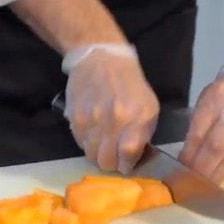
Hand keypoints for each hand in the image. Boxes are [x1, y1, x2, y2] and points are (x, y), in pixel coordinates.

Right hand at [64, 44, 158, 172]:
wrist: (102, 59)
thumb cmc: (130, 84)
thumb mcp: (148, 106)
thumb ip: (143, 133)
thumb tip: (133, 157)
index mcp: (135, 117)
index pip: (128, 153)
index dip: (127, 164)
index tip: (127, 163)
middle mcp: (113, 120)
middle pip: (106, 161)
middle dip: (112, 163)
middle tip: (114, 155)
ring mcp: (91, 120)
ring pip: (91, 156)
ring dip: (98, 154)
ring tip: (103, 142)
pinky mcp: (75, 118)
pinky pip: (80, 144)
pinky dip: (87, 143)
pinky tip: (93, 131)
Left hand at [179, 63, 223, 182]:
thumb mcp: (206, 102)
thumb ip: (197, 127)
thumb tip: (186, 158)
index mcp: (216, 98)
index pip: (200, 133)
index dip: (190, 155)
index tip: (180, 170)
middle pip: (217, 147)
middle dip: (202, 168)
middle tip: (190, 183)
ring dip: (216, 174)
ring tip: (204, 186)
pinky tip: (220, 177)